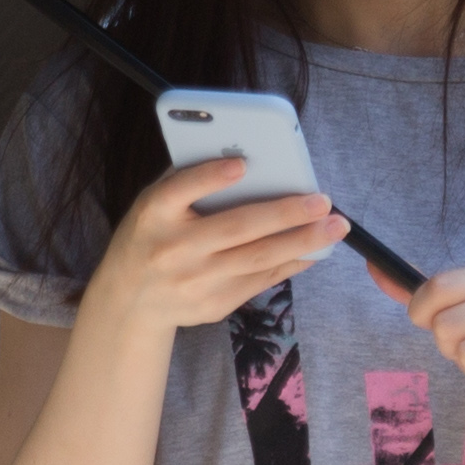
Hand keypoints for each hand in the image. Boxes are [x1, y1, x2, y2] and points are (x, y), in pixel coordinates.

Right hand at [87, 155, 346, 336]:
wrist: (129, 301)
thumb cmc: (151, 235)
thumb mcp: (154, 203)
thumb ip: (189, 181)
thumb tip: (248, 159)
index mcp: (153, 214)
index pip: (179, 190)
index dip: (210, 176)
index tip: (243, 163)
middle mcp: (173, 250)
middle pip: (236, 228)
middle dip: (285, 214)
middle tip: (323, 201)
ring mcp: (194, 282)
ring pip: (257, 260)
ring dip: (302, 242)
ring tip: (334, 228)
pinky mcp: (213, 305)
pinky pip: (260, 281)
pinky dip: (291, 263)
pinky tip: (316, 250)